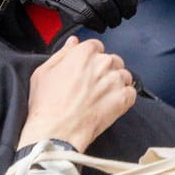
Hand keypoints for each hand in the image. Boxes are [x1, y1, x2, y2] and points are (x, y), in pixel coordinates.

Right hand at [18, 36, 137, 150]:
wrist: (56, 131)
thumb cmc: (47, 105)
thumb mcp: (43, 72)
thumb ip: (62, 53)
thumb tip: (73, 42)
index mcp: (84, 53)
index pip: (96, 46)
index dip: (91, 59)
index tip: (87, 70)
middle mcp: (103, 63)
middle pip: (112, 60)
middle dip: (105, 70)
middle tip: (93, 86)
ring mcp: (115, 80)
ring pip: (124, 75)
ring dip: (116, 83)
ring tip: (101, 97)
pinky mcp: (123, 99)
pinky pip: (131, 92)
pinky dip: (125, 98)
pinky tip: (111, 105)